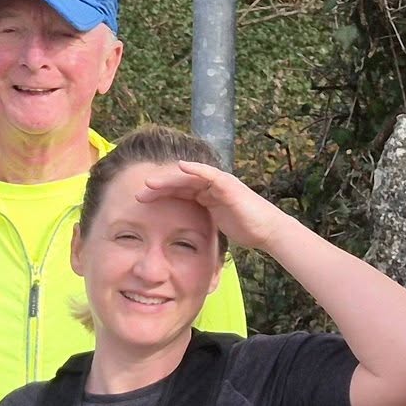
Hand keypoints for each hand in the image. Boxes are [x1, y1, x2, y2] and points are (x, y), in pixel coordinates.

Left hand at [136, 160, 289, 252]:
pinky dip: (195, 169)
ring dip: (169, 178)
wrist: (266, 231)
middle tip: (138, 194)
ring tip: (151, 183)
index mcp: (205, 196)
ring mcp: (219, 183)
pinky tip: (181, 167)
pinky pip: (209, 174)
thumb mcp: (213, 226)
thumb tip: (180, 237)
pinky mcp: (228, 185)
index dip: (159, 195)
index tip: (140, 202)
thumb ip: (199, 223)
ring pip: (189, 177)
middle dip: (158, 187)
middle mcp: (210, 186)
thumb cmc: (243, 229)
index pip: (177, 192)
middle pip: (179, 182)